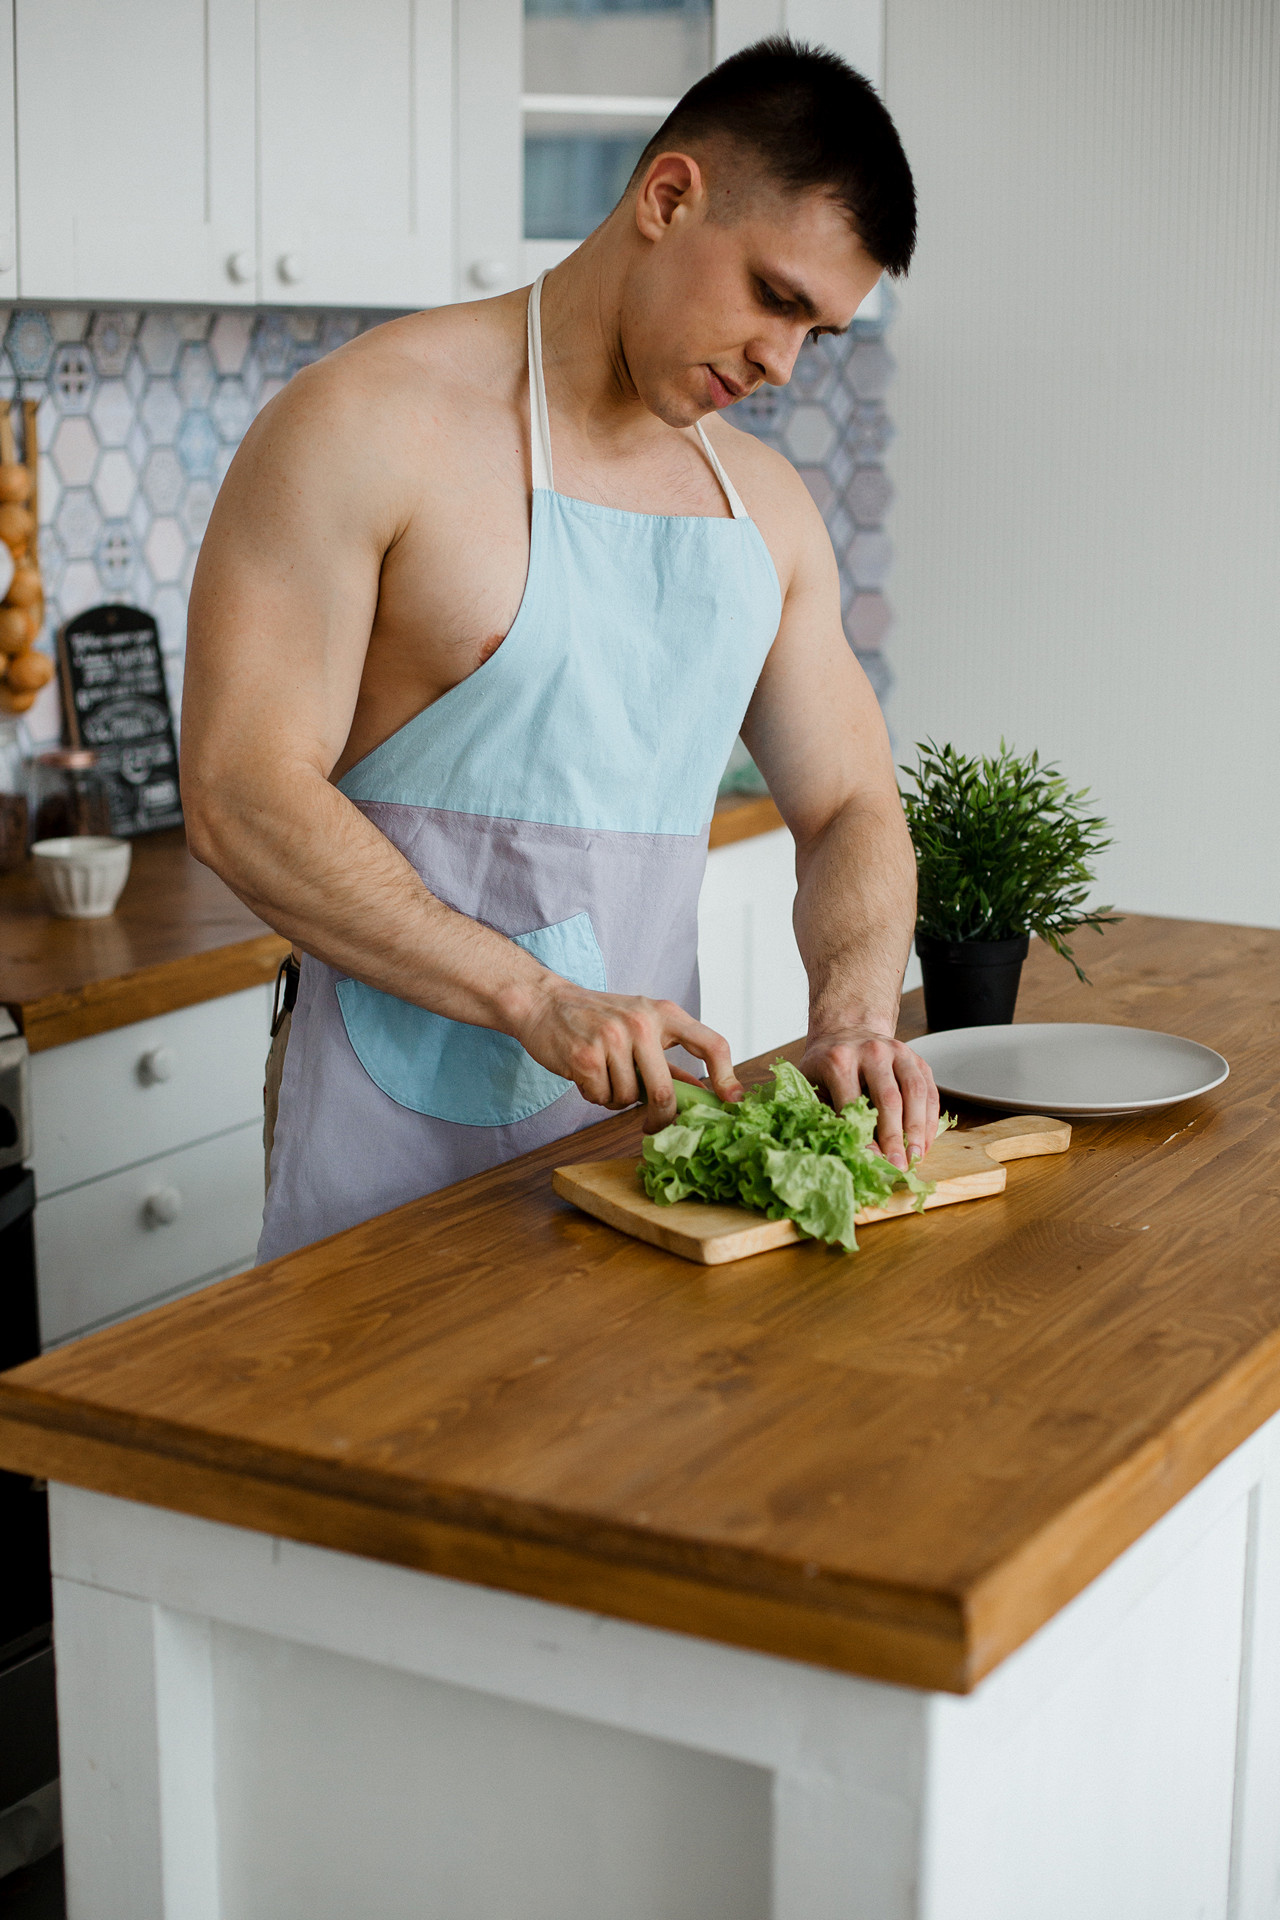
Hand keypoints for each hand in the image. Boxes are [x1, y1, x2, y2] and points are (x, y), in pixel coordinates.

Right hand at [514, 979, 743, 1130]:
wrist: (543, 1003)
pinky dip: (595, 1095)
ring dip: (617, 1099)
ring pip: (629, 1098)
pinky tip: (586, 1073)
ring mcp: (612, 1038)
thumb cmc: (596, 1017)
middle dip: (661, 1116)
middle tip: (652, 1123)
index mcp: (664, 1013)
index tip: (733, 1100)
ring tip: (604, 1075)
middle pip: (665, 1090)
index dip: (728, 1076)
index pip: (711, 1043)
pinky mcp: (585, 1055)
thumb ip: (670, 1059)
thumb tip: (702, 1091)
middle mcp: (641, 1022)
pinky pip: (602, 1097)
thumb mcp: (640, 1026)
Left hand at [799, 1028, 939, 1170]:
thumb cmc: (828, 1063)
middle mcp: (872, 1052)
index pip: (853, 1102)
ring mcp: (899, 1053)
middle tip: (898, 1166)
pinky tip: (925, 1142)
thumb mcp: (812, 1083)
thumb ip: (820, 1113)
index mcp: (840, 1060)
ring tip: (916, 1157)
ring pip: (915, 1093)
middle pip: (889, 1098)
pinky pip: (930, 1091)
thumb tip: (835, 1150)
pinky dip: (930, 1119)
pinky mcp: (917, 1059)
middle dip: (894, 1136)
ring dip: (917, 1129)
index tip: (871, 1161)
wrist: (848, 1030)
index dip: (863, 1134)